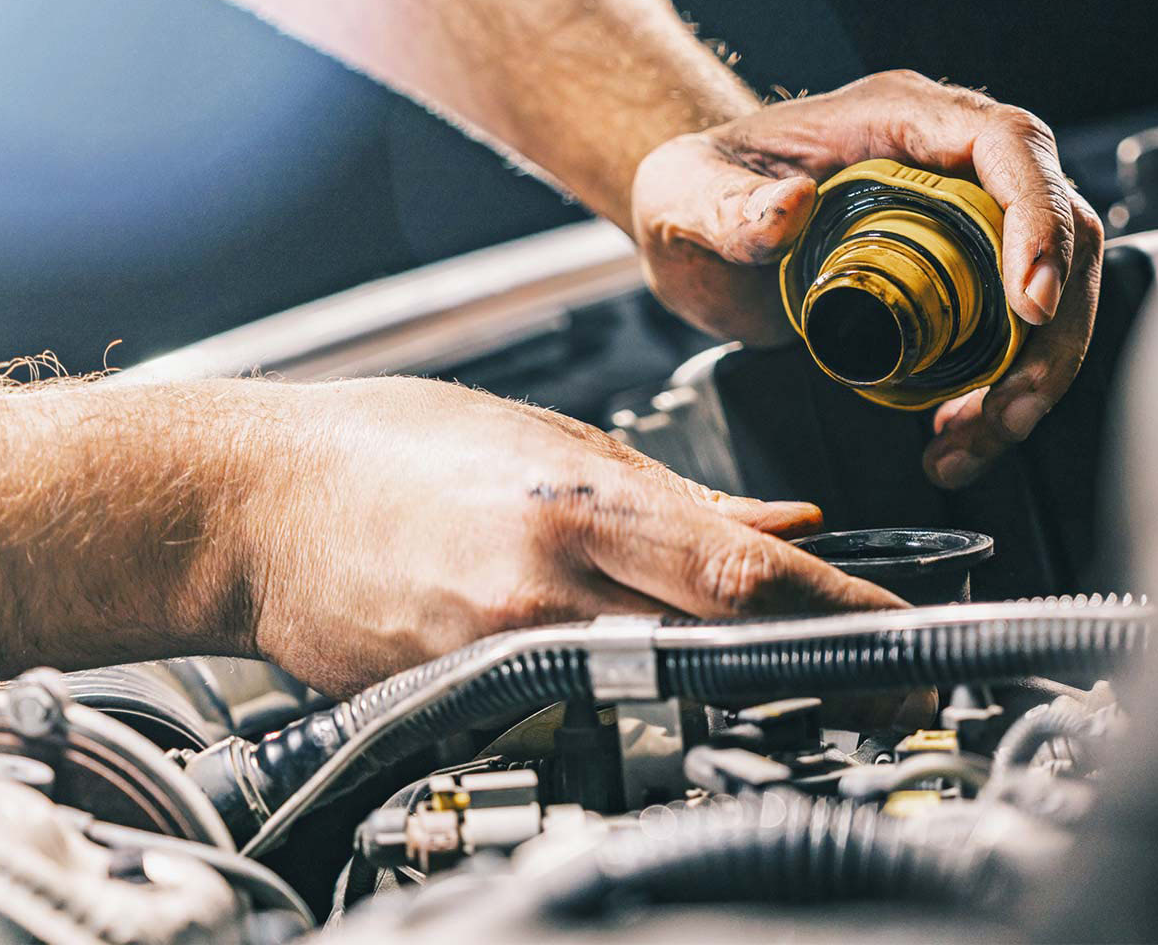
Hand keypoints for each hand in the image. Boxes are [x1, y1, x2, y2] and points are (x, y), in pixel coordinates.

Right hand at [226, 377, 904, 695]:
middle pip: (722, 650)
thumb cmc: (386, 450)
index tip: (908, 637)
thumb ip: (679, 498)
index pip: (750, 575)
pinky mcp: (462, 707)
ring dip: (735, 696)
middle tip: (883, 684)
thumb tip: (784, 524)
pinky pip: (580, 714)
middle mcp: (545, 592)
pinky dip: (639, 708)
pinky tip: (662, 693)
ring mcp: (500, 660)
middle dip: (816, 673)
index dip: (847, 615)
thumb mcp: (552, 444)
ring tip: (795, 692)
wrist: (248, 505)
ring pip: (660, 696)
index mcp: (577, 509)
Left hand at [632, 71, 1103, 488]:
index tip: (1029, 304)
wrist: (694, 221)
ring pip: (1054, 286)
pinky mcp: (960, 273)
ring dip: (1037, 372)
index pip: (1008, 145)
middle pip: (1063, 224)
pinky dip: (1003, 389)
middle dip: (1055, 327)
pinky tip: (959, 434)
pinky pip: (1015, 328)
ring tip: (979, 439)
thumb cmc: (695, 187)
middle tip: (1010, 408)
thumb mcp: (686, 193)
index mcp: (900, 116)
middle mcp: (950, 157)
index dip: (1038, 219)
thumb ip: (725, 205)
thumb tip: (788, 207)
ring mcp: (964, 215)